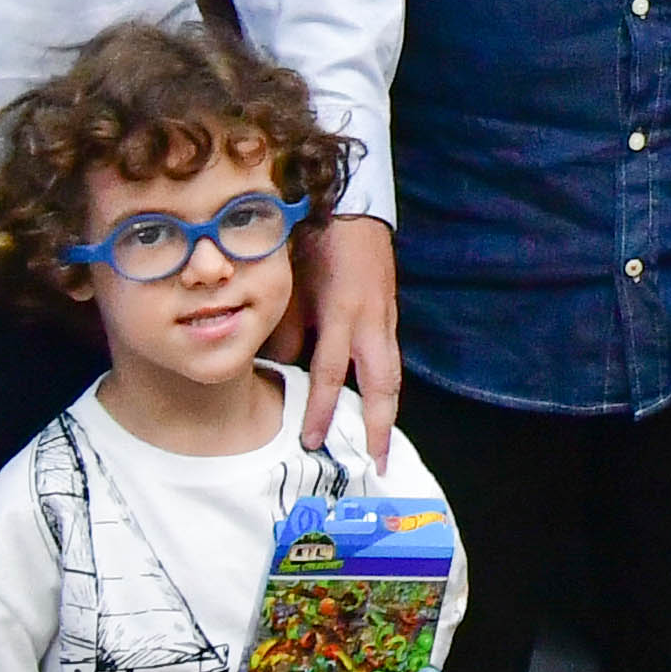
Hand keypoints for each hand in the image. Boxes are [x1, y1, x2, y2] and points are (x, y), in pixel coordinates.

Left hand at [281, 214, 399, 464]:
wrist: (352, 209)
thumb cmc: (315, 242)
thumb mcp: (291, 282)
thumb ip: (286, 328)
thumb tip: (278, 369)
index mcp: (343, 312)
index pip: (329, 372)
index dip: (320, 410)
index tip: (311, 441)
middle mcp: (371, 321)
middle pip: (382, 385)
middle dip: (378, 426)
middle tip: (377, 462)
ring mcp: (385, 319)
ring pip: (392, 375)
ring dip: (387, 413)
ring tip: (381, 445)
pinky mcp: (389, 316)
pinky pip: (389, 360)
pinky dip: (385, 388)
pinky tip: (378, 407)